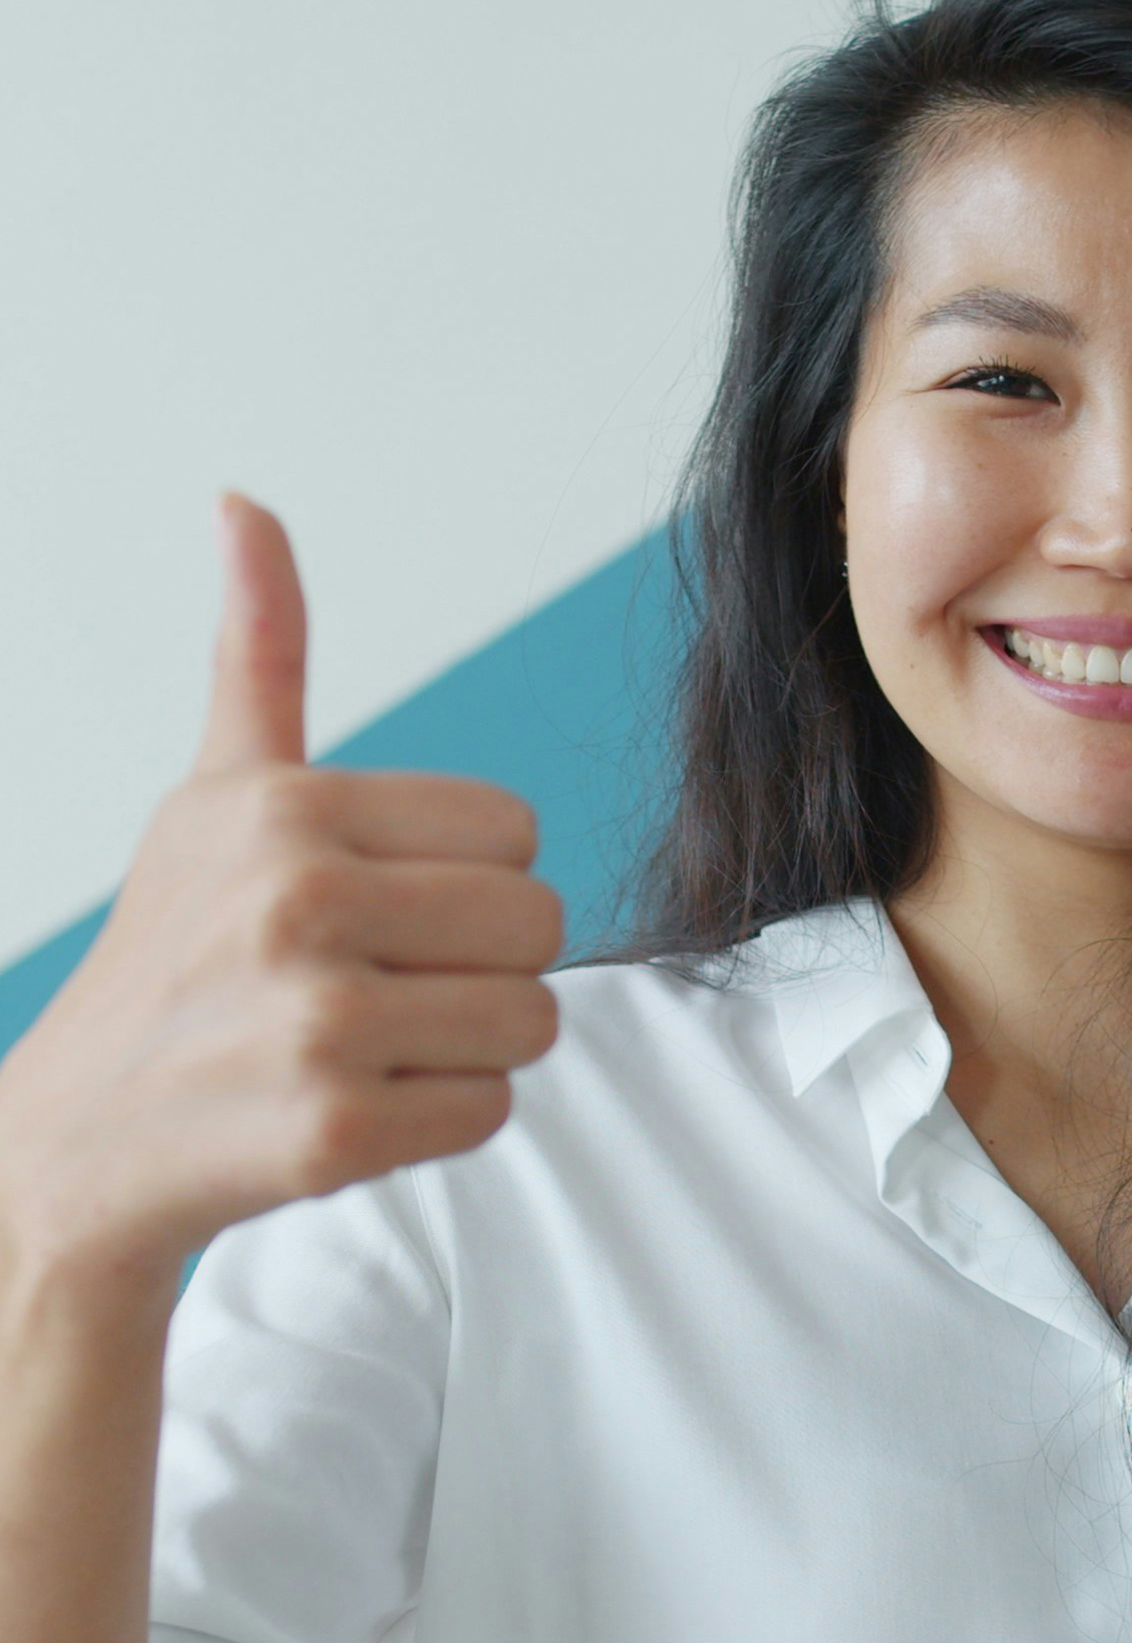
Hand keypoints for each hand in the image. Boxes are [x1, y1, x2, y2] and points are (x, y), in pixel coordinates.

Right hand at [0, 492, 562, 1285]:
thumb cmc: (174, 958)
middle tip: (387, 986)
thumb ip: (260, 656)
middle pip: (541, 922)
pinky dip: (440, 1119)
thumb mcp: (210, 795)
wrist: (80, 1141)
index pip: (517, 828)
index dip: (466, 878)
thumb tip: (243, 501)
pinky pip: (490, 1108)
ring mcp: (314, 1022)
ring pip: (532, 1019)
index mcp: (288, 807)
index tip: (383, 910)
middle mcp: (299, 901)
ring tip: (373, 1047)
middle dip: (480, 964)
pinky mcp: (331, 1133)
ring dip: (468, 1045)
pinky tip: (357, 1107)